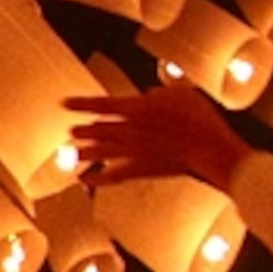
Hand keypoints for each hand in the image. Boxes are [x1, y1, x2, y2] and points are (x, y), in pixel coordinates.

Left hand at [67, 88, 250, 190]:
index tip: (63, 104)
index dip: (80, 103)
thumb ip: (159, 92)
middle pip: (96, 130)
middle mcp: (128, 130)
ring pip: (98, 152)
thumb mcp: (180, 92)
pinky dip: (95, 179)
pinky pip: (111, 176)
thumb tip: (149, 95)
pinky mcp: (140, 170)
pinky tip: (84, 180)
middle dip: (81, 130)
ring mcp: (132, 151)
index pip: (100, 104)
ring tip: (72, 151)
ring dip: (83, 151)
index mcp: (136, 108)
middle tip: (71, 131)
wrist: (208, 147)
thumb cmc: (198, 117)